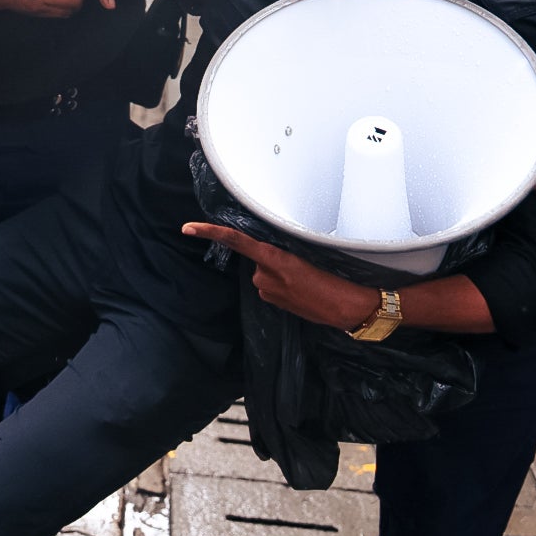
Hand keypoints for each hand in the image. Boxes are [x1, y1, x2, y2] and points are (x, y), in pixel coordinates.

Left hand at [181, 223, 382, 329]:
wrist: (346, 307)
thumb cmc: (334, 278)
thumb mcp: (309, 256)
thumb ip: (282, 252)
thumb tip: (269, 255)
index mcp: (274, 259)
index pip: (236, 241)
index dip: (211, 232)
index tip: (188, 228)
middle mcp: (265, 276)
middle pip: (257, 258)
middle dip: (271, 258)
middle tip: (300, 264)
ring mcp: (267, 292)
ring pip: (264, 273)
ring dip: (279, 272)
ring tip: (306, 278)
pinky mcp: (273, 302)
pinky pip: (271, 286)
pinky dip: (283, 284)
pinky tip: (303, 288)